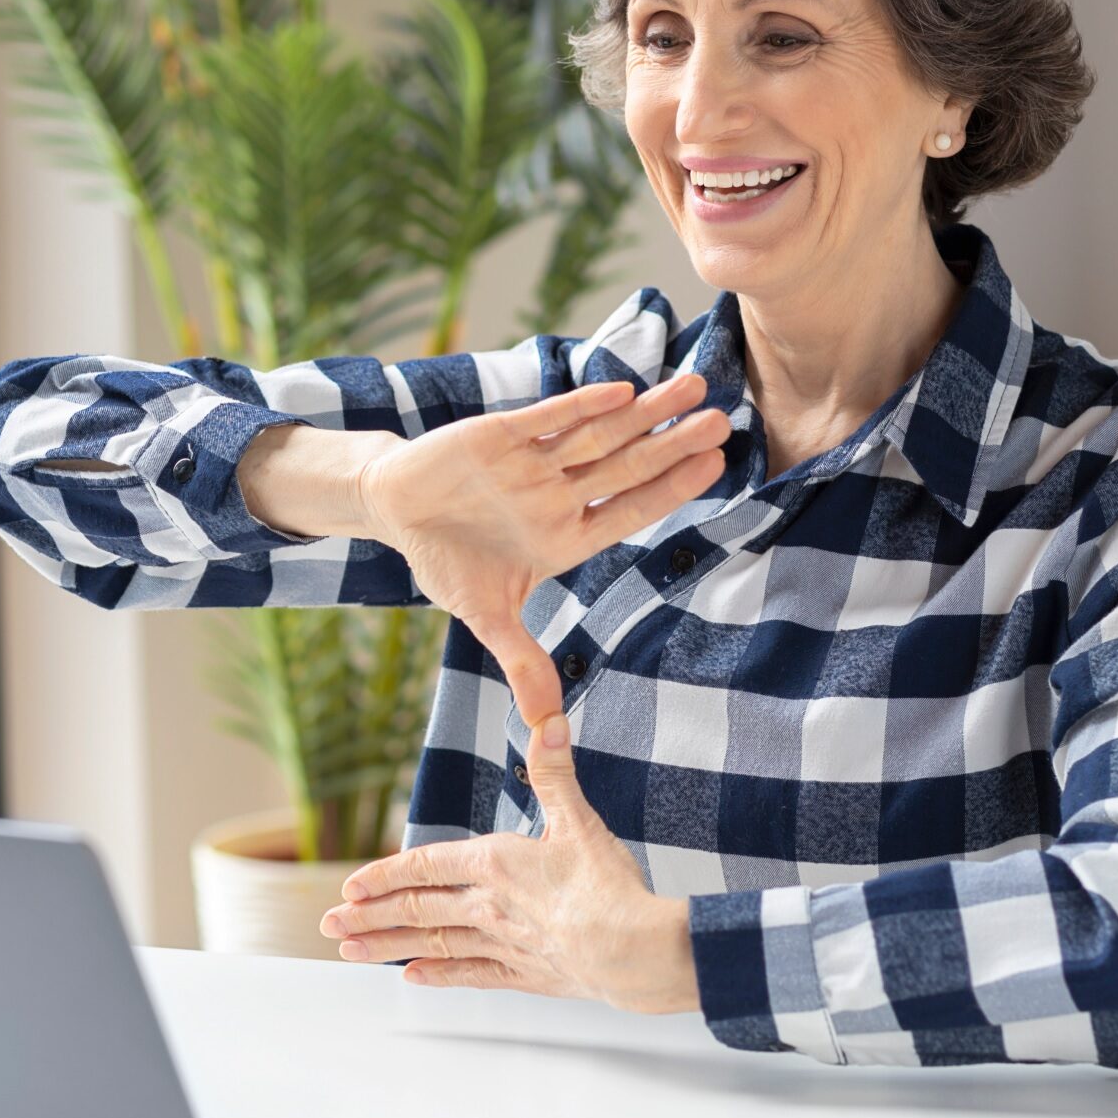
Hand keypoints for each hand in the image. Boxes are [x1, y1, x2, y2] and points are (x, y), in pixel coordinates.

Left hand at [317, 712, 700, 1014]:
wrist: (632, 951)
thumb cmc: (608, 887)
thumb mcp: (579, 820)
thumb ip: (555, 772)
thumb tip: (547, 721)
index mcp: (495, 864)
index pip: (425, 866)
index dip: (384, 874)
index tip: (350, 886)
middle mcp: (487, 906)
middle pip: (416, 910)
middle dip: (368, 917)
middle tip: (330, 925)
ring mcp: (502, 944)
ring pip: (432, 945)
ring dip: (387, 948)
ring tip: (349, 952)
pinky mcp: (523, 974)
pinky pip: (469, 974)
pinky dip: (438, 976)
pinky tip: (413, 979)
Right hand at [355, 374, 727, 729]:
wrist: (395, 509)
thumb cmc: (446, 561)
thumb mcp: (485, 617)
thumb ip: (522, 662)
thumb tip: (546, 730)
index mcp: (564, 536)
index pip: (628, 511)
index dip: (670, 490)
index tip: (715, 467)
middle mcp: (557, 495)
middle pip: (625, 467)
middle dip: (672, 445)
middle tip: (722, 421)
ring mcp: (533, 463)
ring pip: (598, 435)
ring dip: (643, 412)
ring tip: (692, 387)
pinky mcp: (499, 434)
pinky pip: (546, 419)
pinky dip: (580, 405)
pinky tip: (621, 389)